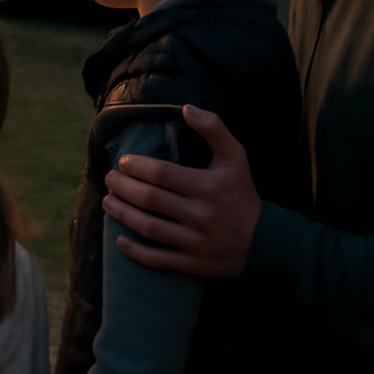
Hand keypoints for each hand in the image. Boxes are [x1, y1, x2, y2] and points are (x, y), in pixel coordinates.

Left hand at [100, 105, 260, 278]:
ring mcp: (196, 242)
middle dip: (123, 187)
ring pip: (149, 228)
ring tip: (107, 202)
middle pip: (150, 199)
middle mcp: (201, 215)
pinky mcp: (194, 265)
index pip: (162, 173)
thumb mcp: (236, 157)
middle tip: (109, 178)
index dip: (137, 166)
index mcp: (208, 186)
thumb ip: (214, 129)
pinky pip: (159, 260)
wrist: (265, 243)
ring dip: (123, 215)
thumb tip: (187, 108)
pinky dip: (136, 252)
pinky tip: (119, 240)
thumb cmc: (243, 195)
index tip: (123, 162)